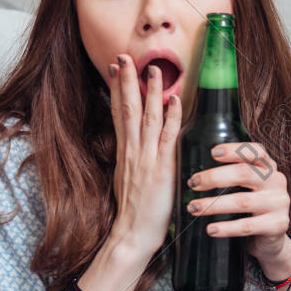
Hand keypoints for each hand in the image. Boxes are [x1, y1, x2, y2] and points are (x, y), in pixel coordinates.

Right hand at [106, 55, 182, 260]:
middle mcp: (133, 151)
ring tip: (151, 68)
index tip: (115, 68)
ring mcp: (146, 158)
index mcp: (125, 153)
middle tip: (125, 56)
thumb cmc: (134, 214)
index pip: (119, 113)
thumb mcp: (129, 181)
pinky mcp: (161, 168)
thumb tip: (139, 150)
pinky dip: (172, 117)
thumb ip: (135, 162)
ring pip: (147, 117)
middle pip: (128, 109)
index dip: (117, 89)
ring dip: (150, 91)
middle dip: (126, 81)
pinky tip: (175, 99)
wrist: (132, 234)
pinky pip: (168, 137)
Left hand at [185, 141, 290, 275]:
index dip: (235, 150)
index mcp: (268, 167)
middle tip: (193, 183)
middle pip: (245, 173)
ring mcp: (279, 203)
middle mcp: (276, 181)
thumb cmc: (252, 208)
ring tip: (193, 208)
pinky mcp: (278, 225)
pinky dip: (227, 228)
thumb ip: (232, 174)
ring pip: (242, 201)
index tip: (213, 152)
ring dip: (214, 205)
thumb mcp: (247, 187)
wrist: (272, 239)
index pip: (255, 151)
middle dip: (215, 177)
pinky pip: (248, 226)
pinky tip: (211, 229)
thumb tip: (194, 167)